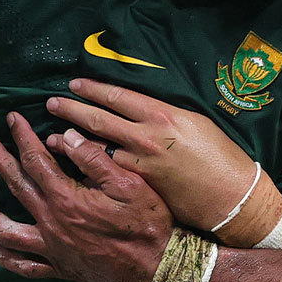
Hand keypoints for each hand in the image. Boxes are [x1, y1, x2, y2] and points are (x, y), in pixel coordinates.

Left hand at [0, 112, 173, 281]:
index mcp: (67, 198)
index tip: (11, 119)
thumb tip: (65, 136)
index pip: (36, 160)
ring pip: (10, 231)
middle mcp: (53, 223)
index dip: (22, 137)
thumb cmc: (147, 225)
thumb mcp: (128, 185)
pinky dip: (5, 259)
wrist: (157, 270)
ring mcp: (54, 248)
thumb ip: (94, 160)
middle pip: (17, 187)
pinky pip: (26, 265)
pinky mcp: (61, 267)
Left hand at [43, 78, 264, 234]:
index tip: (75, 84)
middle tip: (52, 103)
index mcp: (162, 114)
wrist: (232, 197)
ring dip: (68, 141)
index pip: (118, 96)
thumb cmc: (219, 157)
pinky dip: (84, 167)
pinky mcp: (138, 187)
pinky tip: (69, 166)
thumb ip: (163, 113)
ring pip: (96, 148)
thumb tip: (138, 106)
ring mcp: (140, 163)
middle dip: (71, 109)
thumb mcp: (194, 122)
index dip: (92, 89)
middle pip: (99, 119)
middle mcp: (146, 136)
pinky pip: (104, 174)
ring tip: (49, 137)